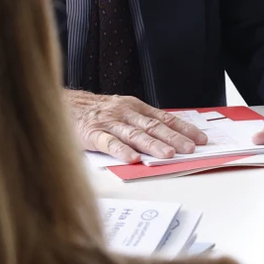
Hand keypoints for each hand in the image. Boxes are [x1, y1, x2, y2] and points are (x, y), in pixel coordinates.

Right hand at [64, 88, 207, 162]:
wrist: (63, 104)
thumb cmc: (96, 111)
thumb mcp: (123, 111)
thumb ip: (142, 123)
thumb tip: (170, 138)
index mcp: (135, 107)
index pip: (165, 118)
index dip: (184, 128)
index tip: (201, 138)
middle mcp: (125, 113)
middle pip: (154, 127)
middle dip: (175, 138)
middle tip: (191, 149)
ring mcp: (109, 123)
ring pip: (135, 135)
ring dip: (153, 145)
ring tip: (168, 155)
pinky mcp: (92, 134)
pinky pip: (108, 142)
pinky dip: (121, 150)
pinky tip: (132, 158)